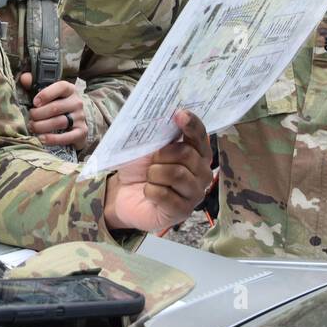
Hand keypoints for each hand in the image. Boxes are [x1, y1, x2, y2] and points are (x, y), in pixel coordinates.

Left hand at [18, 72, 88, 149]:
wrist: (76, 121)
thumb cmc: (57, 104)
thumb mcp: (48, 93)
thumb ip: (35, 84)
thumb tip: (24, 78)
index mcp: (69, 89)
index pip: (61, 87)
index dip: (46, 94)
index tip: (34, 102)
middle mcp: (77, 102)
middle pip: (56, 107)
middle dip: (38, 114)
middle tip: (30, 117)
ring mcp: (80, 117)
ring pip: (59, 122)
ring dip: (42, 126)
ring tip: (32, 127)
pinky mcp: (81, 132)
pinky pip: (67, 137)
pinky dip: (52, 139)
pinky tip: (41, 138)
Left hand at [103, 110, 210, 231]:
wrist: (124, 194)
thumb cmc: (140, 167)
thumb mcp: (146, 145)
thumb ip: (159, 133)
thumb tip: (163, 116)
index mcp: (196, 152)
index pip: (200, 135)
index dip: (191, 124)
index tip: (179, 115)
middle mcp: (202, 172)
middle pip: (186, 154)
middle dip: (161, 155)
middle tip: (151, 161)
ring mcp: (195, 193)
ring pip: (176, 174)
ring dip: (154, 173)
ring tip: (150, 178)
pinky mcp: (183, 211)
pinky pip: (165, 194)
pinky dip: (150, 190)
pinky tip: (149, 192)